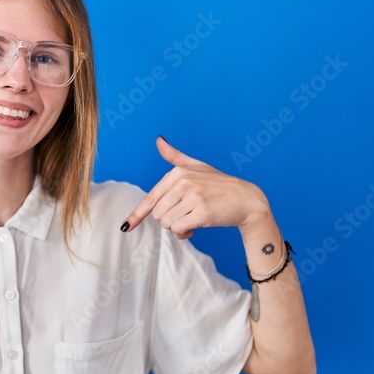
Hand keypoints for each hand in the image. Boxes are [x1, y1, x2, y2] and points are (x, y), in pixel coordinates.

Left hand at [121, 136, 269, 238]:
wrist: (247, 199)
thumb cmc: (219, 185)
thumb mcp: (197, 167)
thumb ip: (175, 156)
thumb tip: (159, 140)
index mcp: (177, 173)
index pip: (150, 198)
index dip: (136, 214)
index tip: (126, 226)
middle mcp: (183, 182)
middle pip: (157, 214)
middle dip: (168, 219)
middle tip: (185, 215)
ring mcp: (193, 197)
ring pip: (166, 223)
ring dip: (176, 228)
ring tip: (191, 220)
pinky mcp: (202, 212)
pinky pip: (179, 229)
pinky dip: (184, 233)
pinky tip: (194, 229)